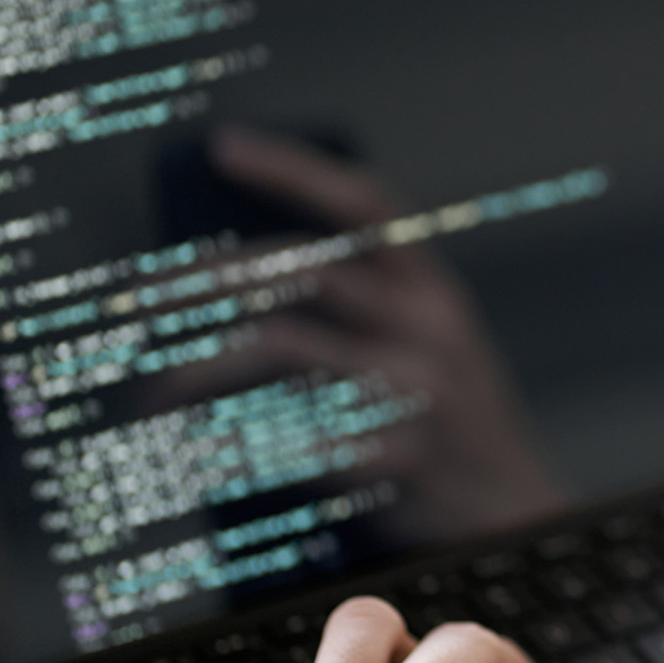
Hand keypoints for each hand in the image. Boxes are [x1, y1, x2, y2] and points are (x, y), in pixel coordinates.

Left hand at [152, 127, 564, 531]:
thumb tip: (231, 287)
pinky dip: (230, 447)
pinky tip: (195, 459)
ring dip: (197, 368)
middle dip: (208, 275)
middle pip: (304, 268)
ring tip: (151, 397)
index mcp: (436, 292)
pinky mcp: (400, 457)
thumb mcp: (430, 353)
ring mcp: (418, 390)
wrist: (521, 516)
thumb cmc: (449, 431)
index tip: (223, 146)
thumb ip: (364, 316)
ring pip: (280, 346)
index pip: (365, 206)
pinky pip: (290, 438)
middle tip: (142, 299)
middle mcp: (431, 327)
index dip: (293, 170)